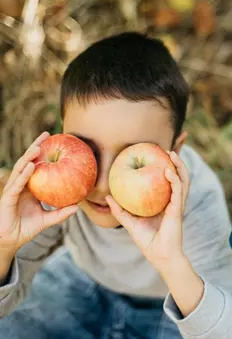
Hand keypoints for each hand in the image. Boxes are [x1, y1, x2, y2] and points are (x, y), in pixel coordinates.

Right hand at [0, 132, 78, 256]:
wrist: (10, 241)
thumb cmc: (26, 228)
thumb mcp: (48, 220)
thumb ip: (61, 213)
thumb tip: (78, 207)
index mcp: (30, 187)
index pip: (37, 165)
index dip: (44, 153)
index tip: (55, 141)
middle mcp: (21, 185)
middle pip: (28, 161)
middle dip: (36, 147)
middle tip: (47, 134)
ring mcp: (13, 190)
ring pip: (21, 169)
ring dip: (29, 157)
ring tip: (39, 147)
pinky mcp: (8, 198)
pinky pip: (17, 184)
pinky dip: (24, 175)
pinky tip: (32, 167)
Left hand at [106, 151, 189, 269]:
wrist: (160, 256)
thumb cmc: (148, 241)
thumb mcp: (131, 223)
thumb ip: (120, 211)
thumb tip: (107, 197)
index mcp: (165, 203)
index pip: (169, 181)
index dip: (167, 168)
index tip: (157, 155)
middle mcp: (173, 201)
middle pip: (179, 177)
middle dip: (176, 162)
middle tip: (166, 150)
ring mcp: (177, 204)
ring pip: (183, 180)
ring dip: (179, 166)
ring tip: (171, 154)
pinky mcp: (177, 209)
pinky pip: (178, 190)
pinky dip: (174, 179)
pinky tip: (167, 170)